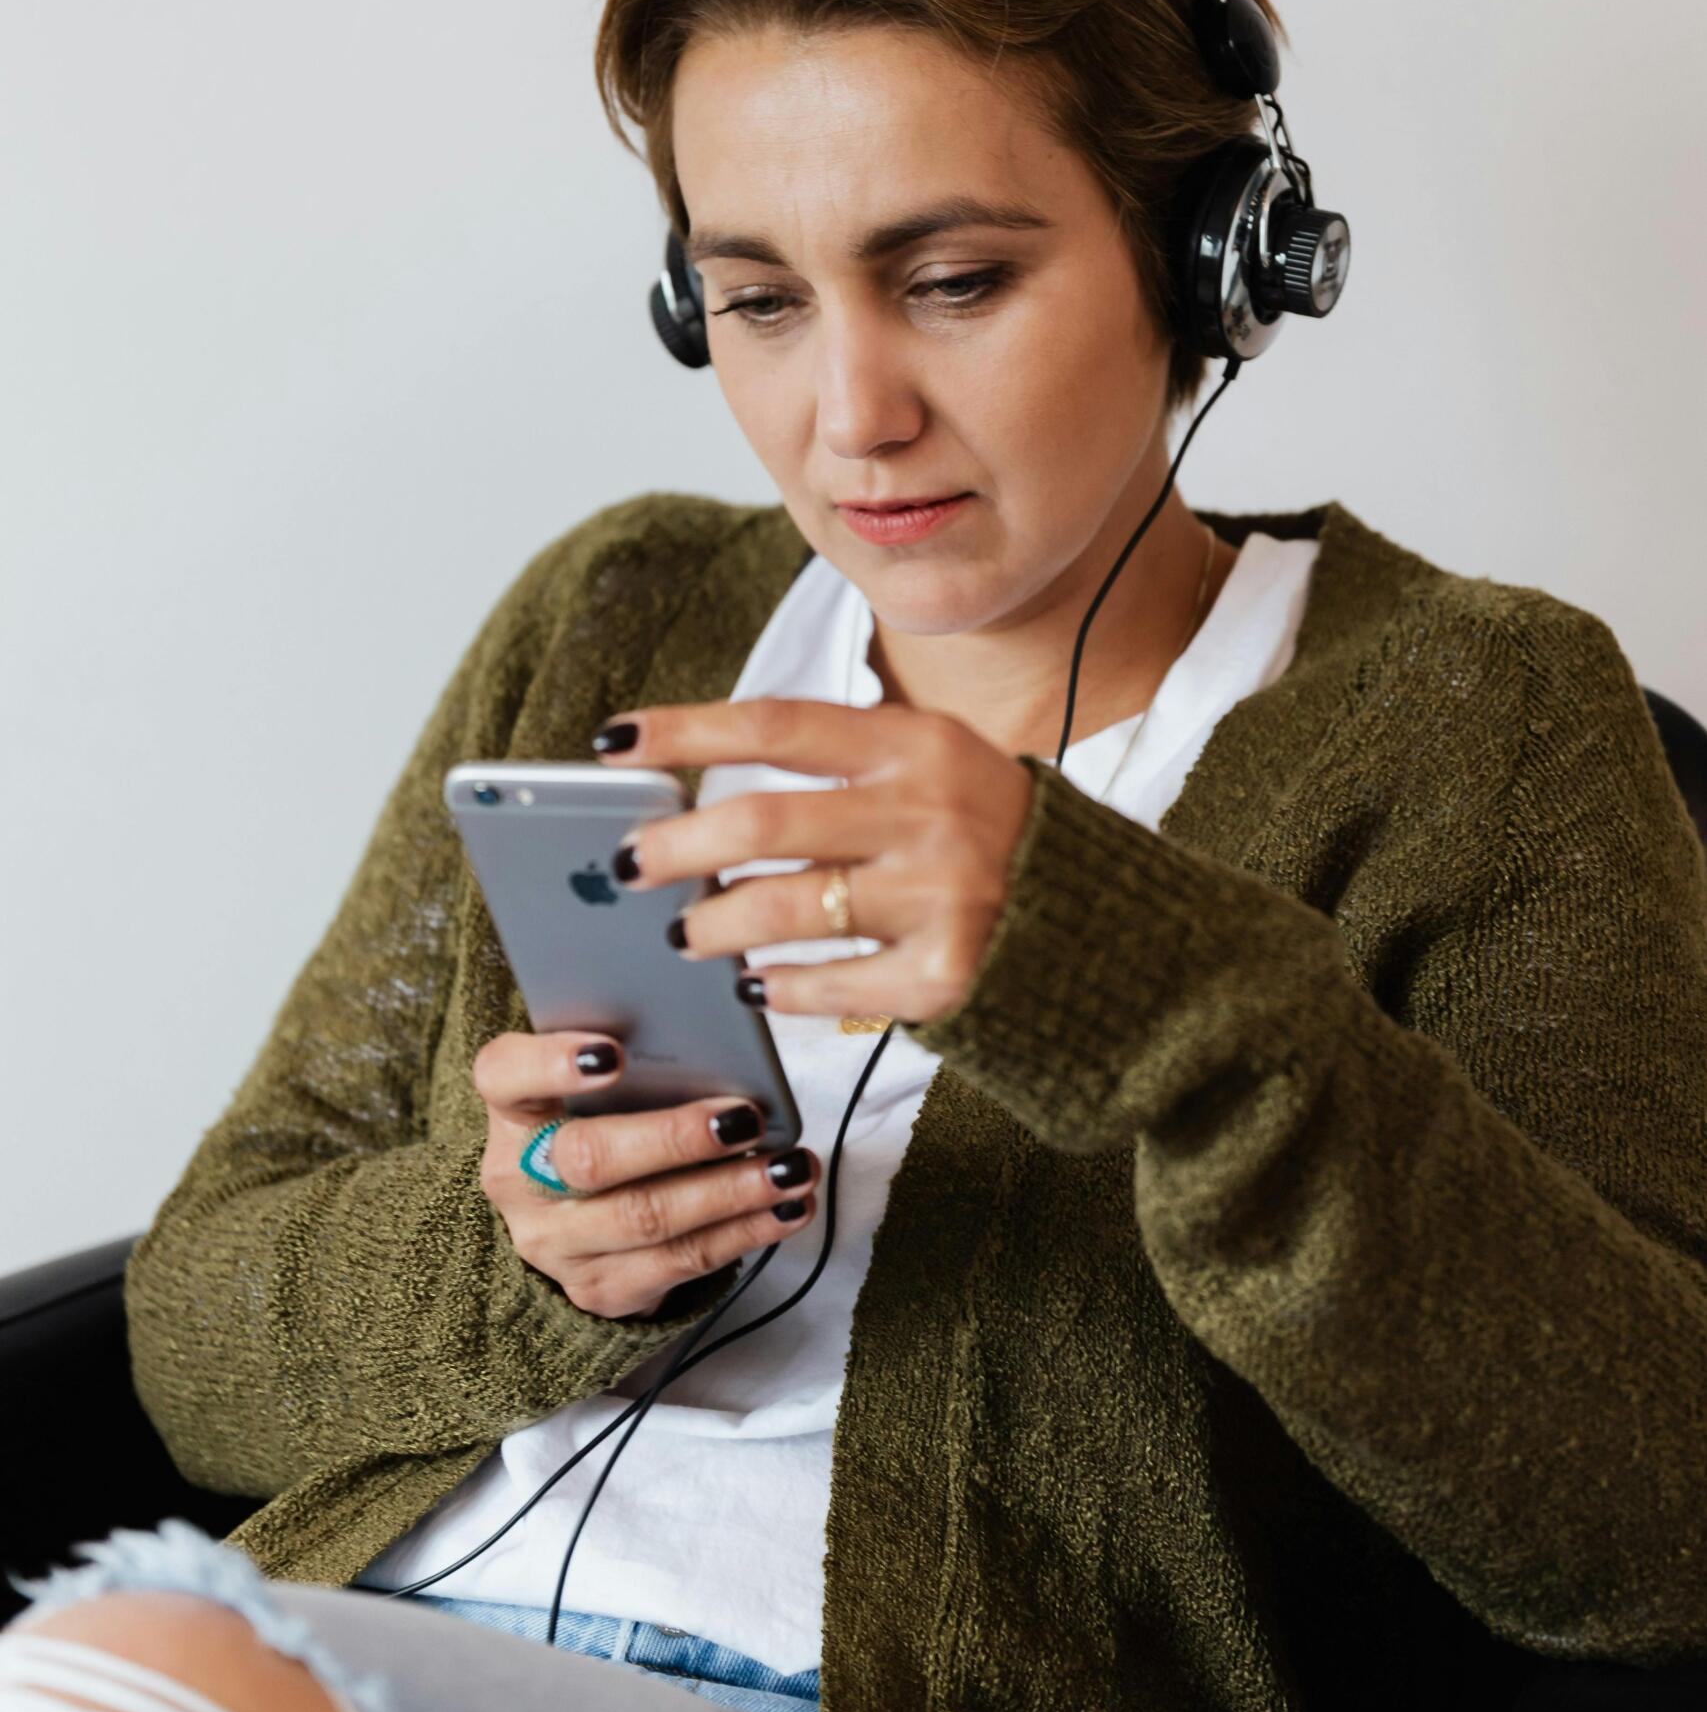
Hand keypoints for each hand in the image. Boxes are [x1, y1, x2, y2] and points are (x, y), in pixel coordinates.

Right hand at [472, 1028, 819, 1319]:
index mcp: (512, 1110)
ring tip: (789, 1168)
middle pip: (588, 1158)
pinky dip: (744, 1233)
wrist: (577, 1219)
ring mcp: (555, 1244)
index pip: (504, 1075)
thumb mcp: (597, 1086)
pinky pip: (680, 1263)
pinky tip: (787, 1209)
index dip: (551, 1063)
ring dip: (730, 1192)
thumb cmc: (604, 1120)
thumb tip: (720, 1037)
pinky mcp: (601, 1289)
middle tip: (744, 1117)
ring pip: (646, 1219)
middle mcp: (518, 1180)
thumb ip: (635, 1058)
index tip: (612, 1053)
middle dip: (674, 1138)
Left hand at [593, 697, 1035, 1026]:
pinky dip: (777, 988)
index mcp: (918, 743)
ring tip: (686, 932)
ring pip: (781, 912)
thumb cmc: (979, 828)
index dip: (687, 730)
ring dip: (713, 924)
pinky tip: (755, 984)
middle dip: (676, 846)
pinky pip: (827, 986)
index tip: (615, 740)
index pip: (778, 723)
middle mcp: (930, 813)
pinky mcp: (945, 975)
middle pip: (763, 823)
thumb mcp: (926, 766)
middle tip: (630, 864)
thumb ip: (833, 770)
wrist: (1097, 914)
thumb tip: (694, 794)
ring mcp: (940, 897)